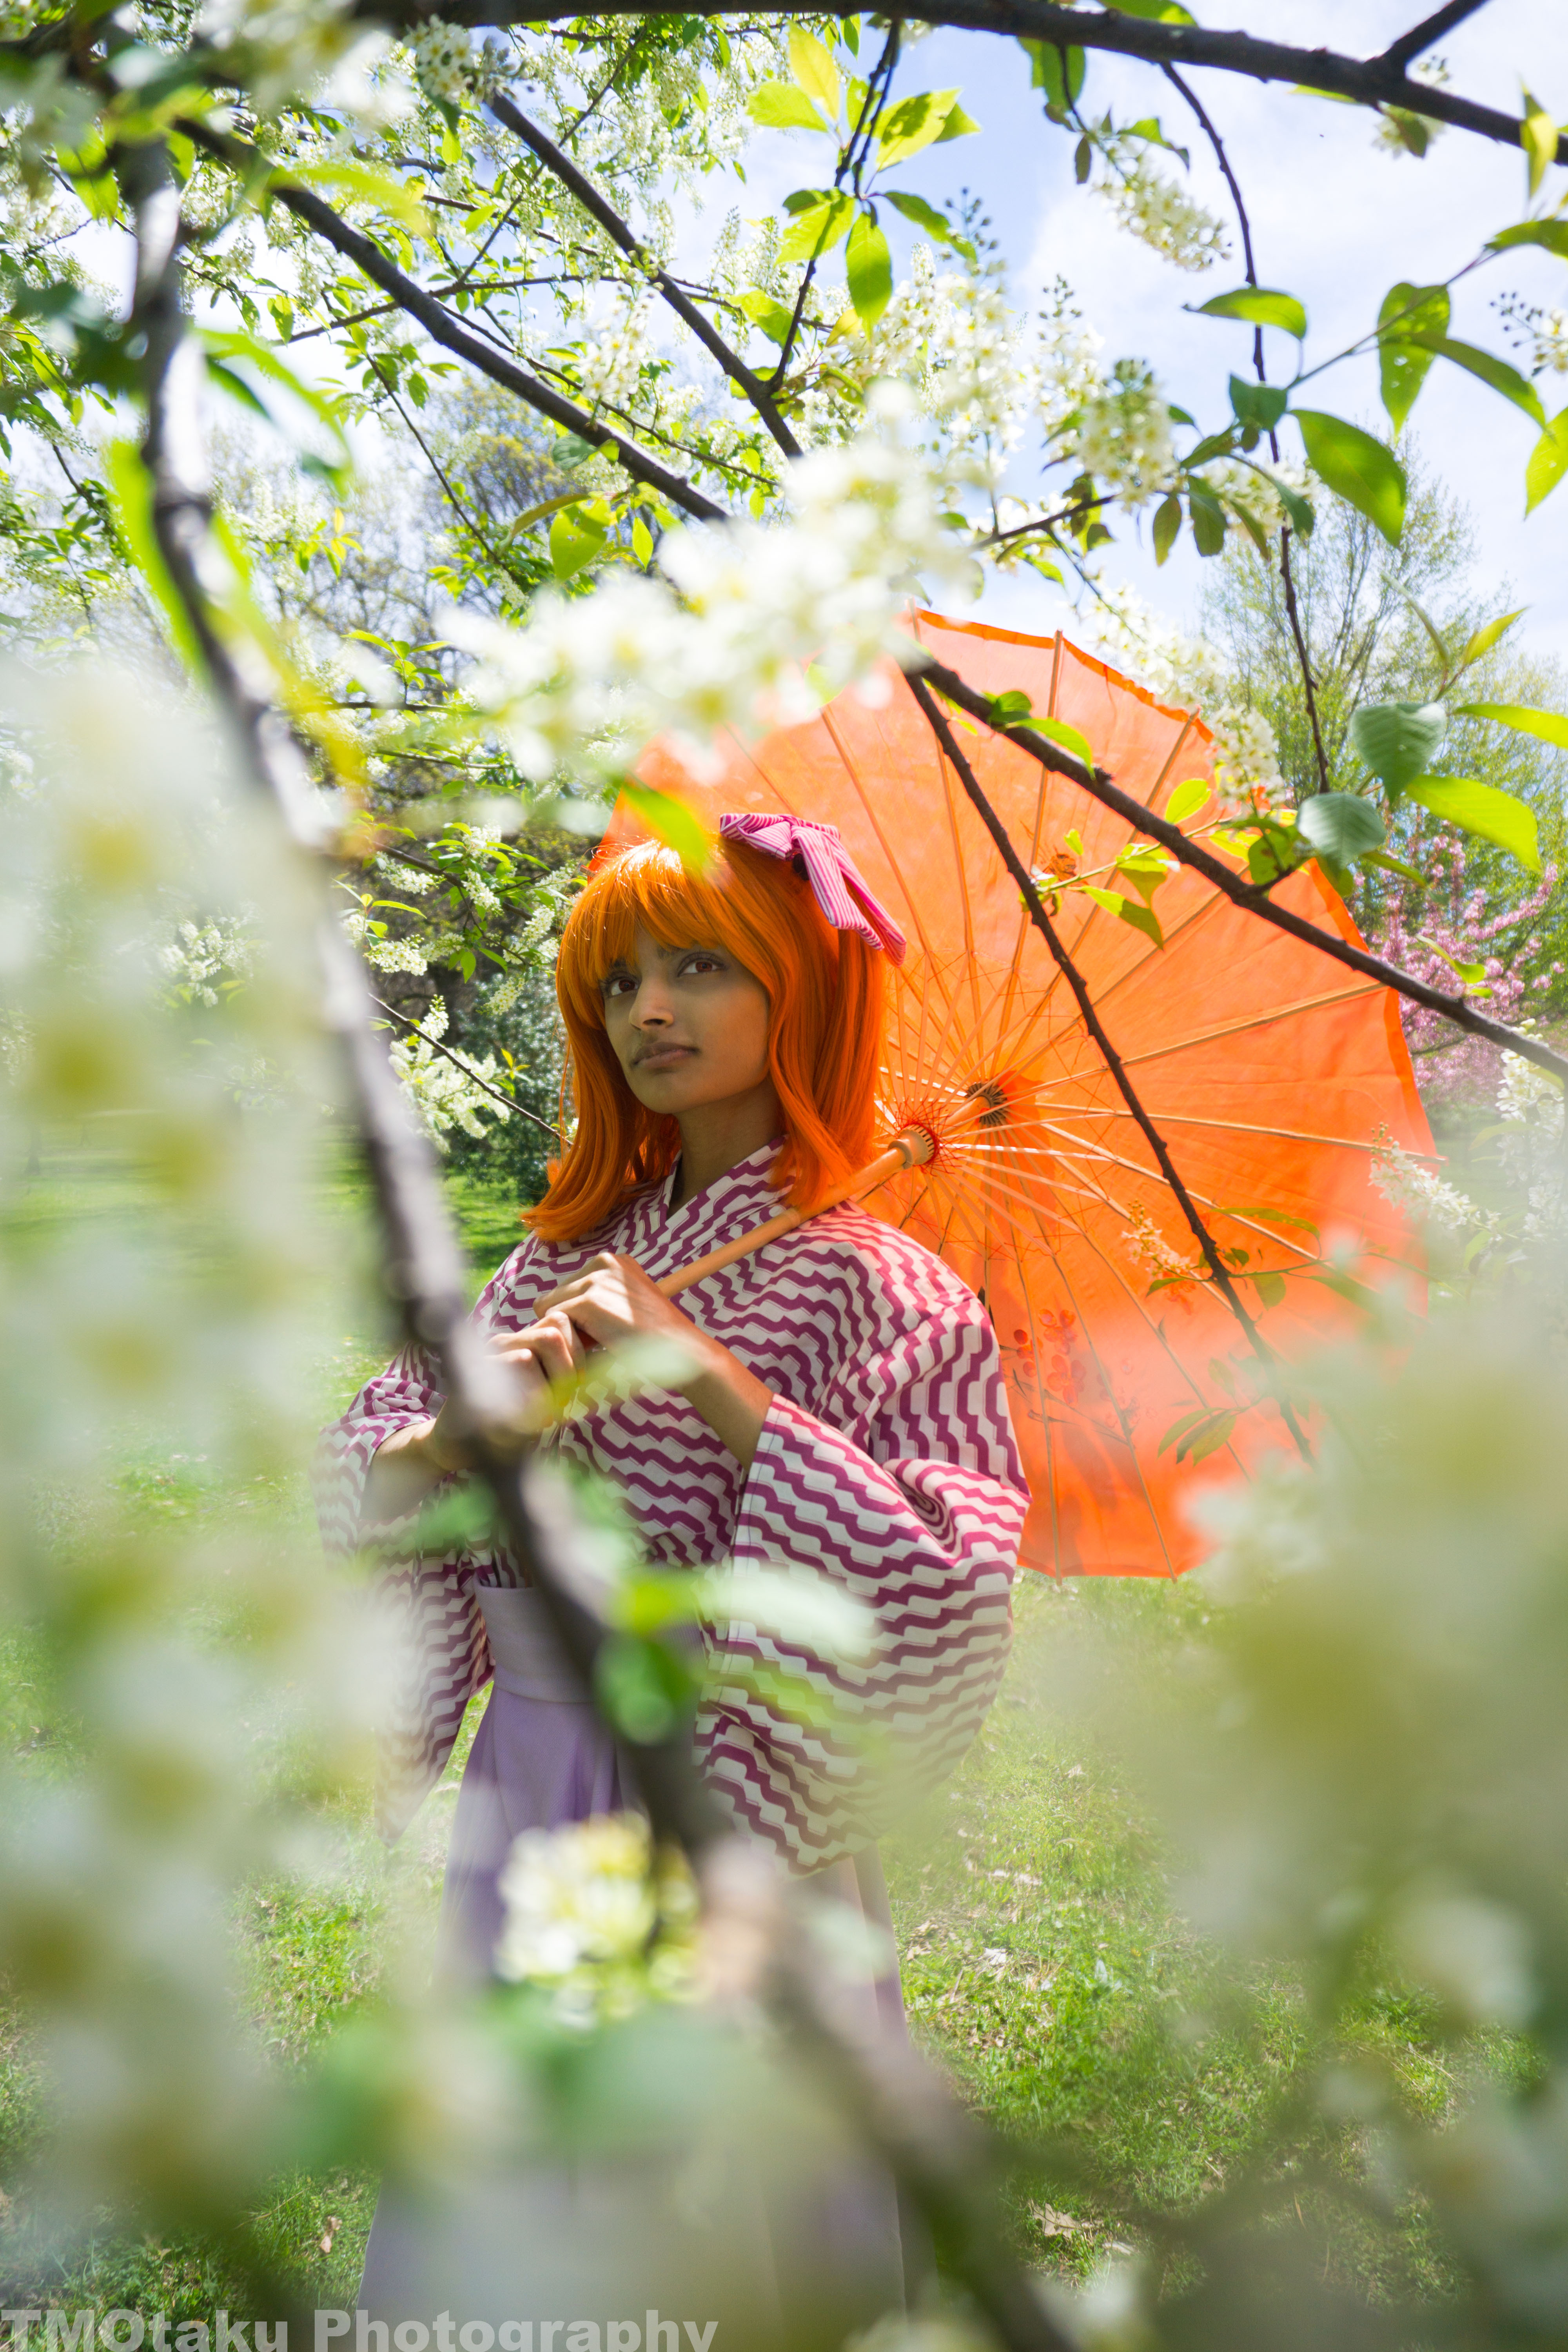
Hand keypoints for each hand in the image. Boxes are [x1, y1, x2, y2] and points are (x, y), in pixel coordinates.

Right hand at [426, 1307, 590, 1464]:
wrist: (457, 1444)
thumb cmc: (509, 1424)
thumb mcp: (543, 1397)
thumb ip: (563, 1376)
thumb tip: (603, 1365)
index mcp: (523, 1343)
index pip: (562, 1320)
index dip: (580, 1350)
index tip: (577, 1384)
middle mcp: (507, 1340)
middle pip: (557, 1327)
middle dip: (571, 1367)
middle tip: (564, 1401)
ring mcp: (492, 1352)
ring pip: (545, 1340)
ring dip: (556, 1380)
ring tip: (547, 1412)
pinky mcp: (479, 1367)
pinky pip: (522, 1362)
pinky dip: (537, 1394)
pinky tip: (531, 1421)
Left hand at [532, 1252, 774, 1467]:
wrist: (681, 1350)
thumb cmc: (652, 1339)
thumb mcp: (623, 1306)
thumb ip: (594, 1300)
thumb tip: (551, 1312)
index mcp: (613, 1261)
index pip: (569, 1288)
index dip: (578, 1315)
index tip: (604, 1330)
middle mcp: (604, 1261)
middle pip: (555, 1296)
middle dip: (569, 1321)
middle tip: (600, 1340)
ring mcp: (596, 1279)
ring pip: (549, 1310)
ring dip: (567, 1331)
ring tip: (598, 1344)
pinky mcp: (588, 1301)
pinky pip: (554, 1323)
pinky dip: (568, 1342)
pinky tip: (594, 1349)